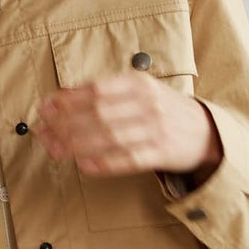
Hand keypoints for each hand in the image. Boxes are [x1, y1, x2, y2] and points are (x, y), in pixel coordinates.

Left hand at [31, 72, 222, 181]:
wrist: (205, 130)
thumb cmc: (164, 109)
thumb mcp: (140, 90)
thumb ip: (106, 92)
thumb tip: (62, 96)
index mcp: (139, 83)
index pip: (96, 90)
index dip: (66, 100)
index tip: (45, 108)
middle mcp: (148, 104)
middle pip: (98, 114)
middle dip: (65, 124)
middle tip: (43, 132)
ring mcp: (155, 130)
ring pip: (109, 137)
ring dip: (77, 145)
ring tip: (55, 149)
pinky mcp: (161, 154)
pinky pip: (128, 159)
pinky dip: (105, 163)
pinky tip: (84, 165)